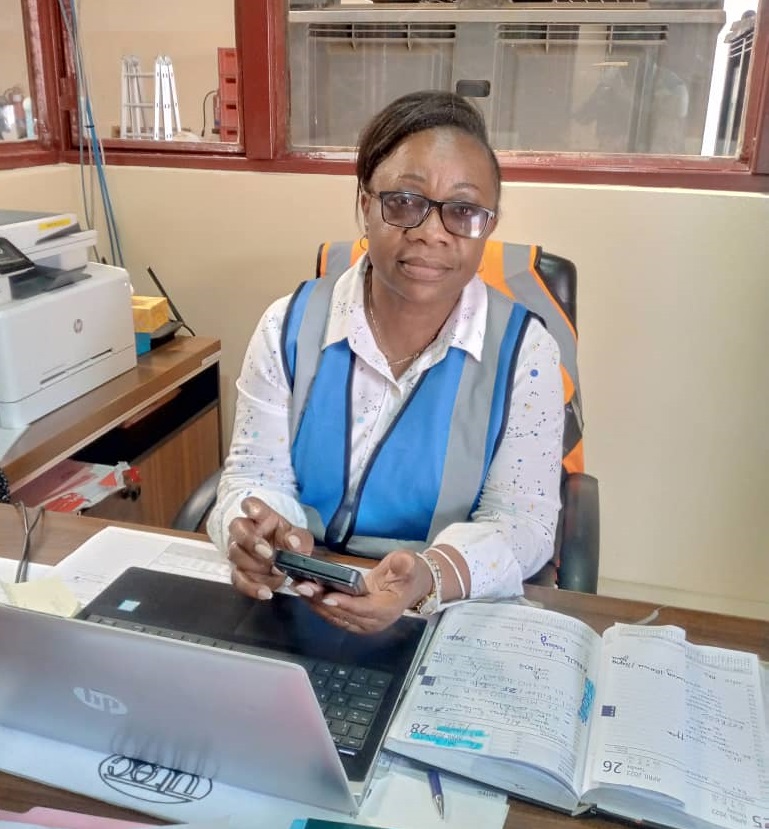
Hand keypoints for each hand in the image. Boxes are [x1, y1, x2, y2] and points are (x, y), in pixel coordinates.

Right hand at [227, 497, 313, 599]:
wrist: (287, 564)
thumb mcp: (301, 539)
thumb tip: (292, 542)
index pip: (250, 505)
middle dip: (251, 541)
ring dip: (255, 565)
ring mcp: (240, 550)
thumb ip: (299, 539)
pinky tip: (266, 591)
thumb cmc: (290, 544)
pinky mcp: (239, 571)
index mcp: (262, 517)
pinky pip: (238, 579)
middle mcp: (247, 531)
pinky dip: (252, 587)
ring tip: (276, 572)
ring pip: (235, 553)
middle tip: (268, 553)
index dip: (250, 507)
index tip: (256, 513)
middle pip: (237, 527)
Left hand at [299, 549, 433, 634]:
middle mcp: (372, 622)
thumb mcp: (409, 564)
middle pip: (343, 614)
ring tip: (299, 587)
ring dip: (315, 603)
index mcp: (387, 610)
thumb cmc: (408, 574)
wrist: (410, 586)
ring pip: (334, 616)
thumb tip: (402, 562)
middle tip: (304, 587)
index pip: (364, 609)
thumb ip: (404, 565)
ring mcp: (361, 624)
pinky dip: (318, 604)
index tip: (327, 596)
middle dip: (321, 601)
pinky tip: (306, 593)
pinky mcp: (352, 620)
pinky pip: (333, 614)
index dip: (345, 604)